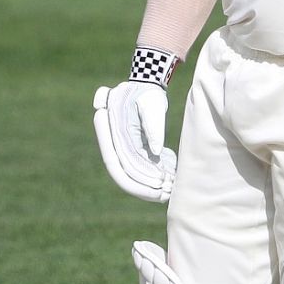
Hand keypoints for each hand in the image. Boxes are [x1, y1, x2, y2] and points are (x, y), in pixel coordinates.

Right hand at [93, 81, 176, 202]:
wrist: (145, 87)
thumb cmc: (148, 94)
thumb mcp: (151, 105)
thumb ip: (153, 126)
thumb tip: (155, 151)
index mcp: (112, 133)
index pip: (117, 163)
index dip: (136, 177)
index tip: (158, 183)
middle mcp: (113, 145)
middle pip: (123, 175)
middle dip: (143, 189)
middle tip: (165, 196)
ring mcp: (122, 150)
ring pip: (132, 176)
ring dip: (150, 186)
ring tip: (171, 191)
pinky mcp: (133, 152)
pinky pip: (141, 170)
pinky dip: (154, 177)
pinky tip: (170, 181)